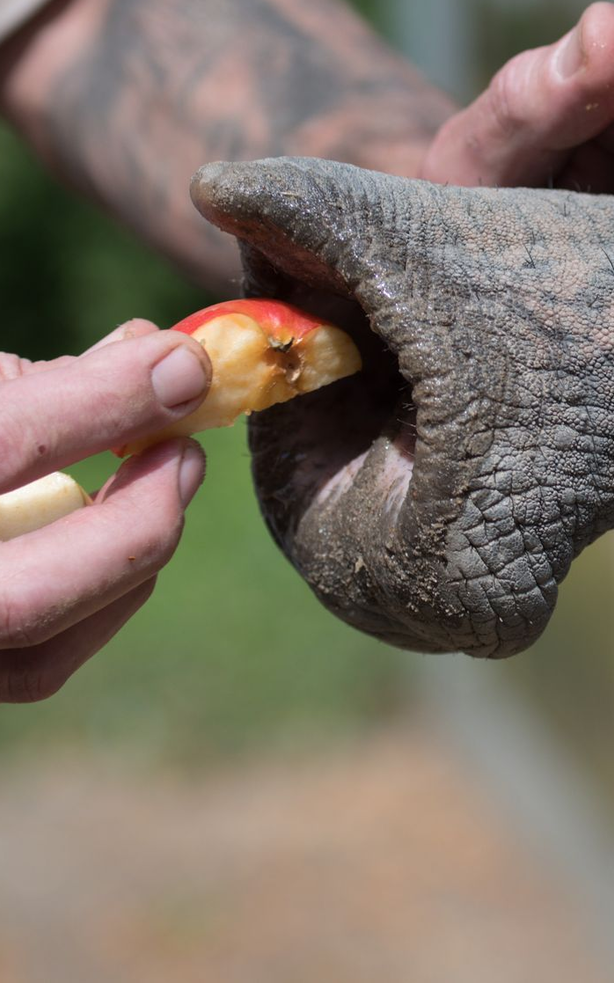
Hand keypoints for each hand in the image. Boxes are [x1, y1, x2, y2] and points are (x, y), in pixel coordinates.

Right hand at [0, 320, 210, 701]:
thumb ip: (28, 385)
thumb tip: (142, 351)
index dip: (100, 401)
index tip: (182, 362)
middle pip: (21, 596)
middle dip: (133, 519)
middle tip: (188, 447)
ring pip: (37, 649)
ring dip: (127, 555)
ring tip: (161, 477)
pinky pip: (38, 665)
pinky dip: (103, 597)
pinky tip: (120, 536)